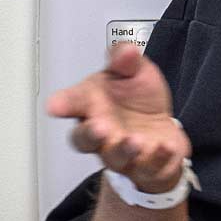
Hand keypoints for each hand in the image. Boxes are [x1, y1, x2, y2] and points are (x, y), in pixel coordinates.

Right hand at [45, 43, 189, 193]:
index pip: (72, 104)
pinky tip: (164, 146)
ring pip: (115, 159)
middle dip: (90, 135)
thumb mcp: (134, 71)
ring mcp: (122, 154)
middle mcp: (102, 135)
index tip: (55, 105)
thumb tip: (126, 51)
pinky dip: (158, 159)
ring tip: (134, 140)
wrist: (161, 127)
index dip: (62, 104)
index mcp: (92, 107)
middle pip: (85, 141)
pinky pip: (150, 169)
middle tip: (98, 127)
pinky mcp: (147, 168)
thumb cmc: (137, 101)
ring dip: (124, 150)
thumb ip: (126, 60)